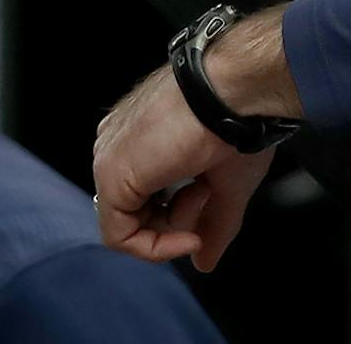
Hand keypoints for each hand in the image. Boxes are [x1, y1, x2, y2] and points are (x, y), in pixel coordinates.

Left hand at [93, 65, 275, 270]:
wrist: (238, 88)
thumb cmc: (240, 119)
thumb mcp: (229, 181)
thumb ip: (212, 223)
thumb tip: (204, 262)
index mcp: (141, 136)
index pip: (145, 192)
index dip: (180, 210)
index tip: (212, 201)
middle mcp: (118, 144)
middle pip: (135, 208)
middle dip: (177, 218)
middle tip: (209, 197)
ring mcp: (110, 158)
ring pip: (128, 223)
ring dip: (173, 227)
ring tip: (204, 194)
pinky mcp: (111, 176)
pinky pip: (119, 236)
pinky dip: (155, 247)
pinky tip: (189, 234)